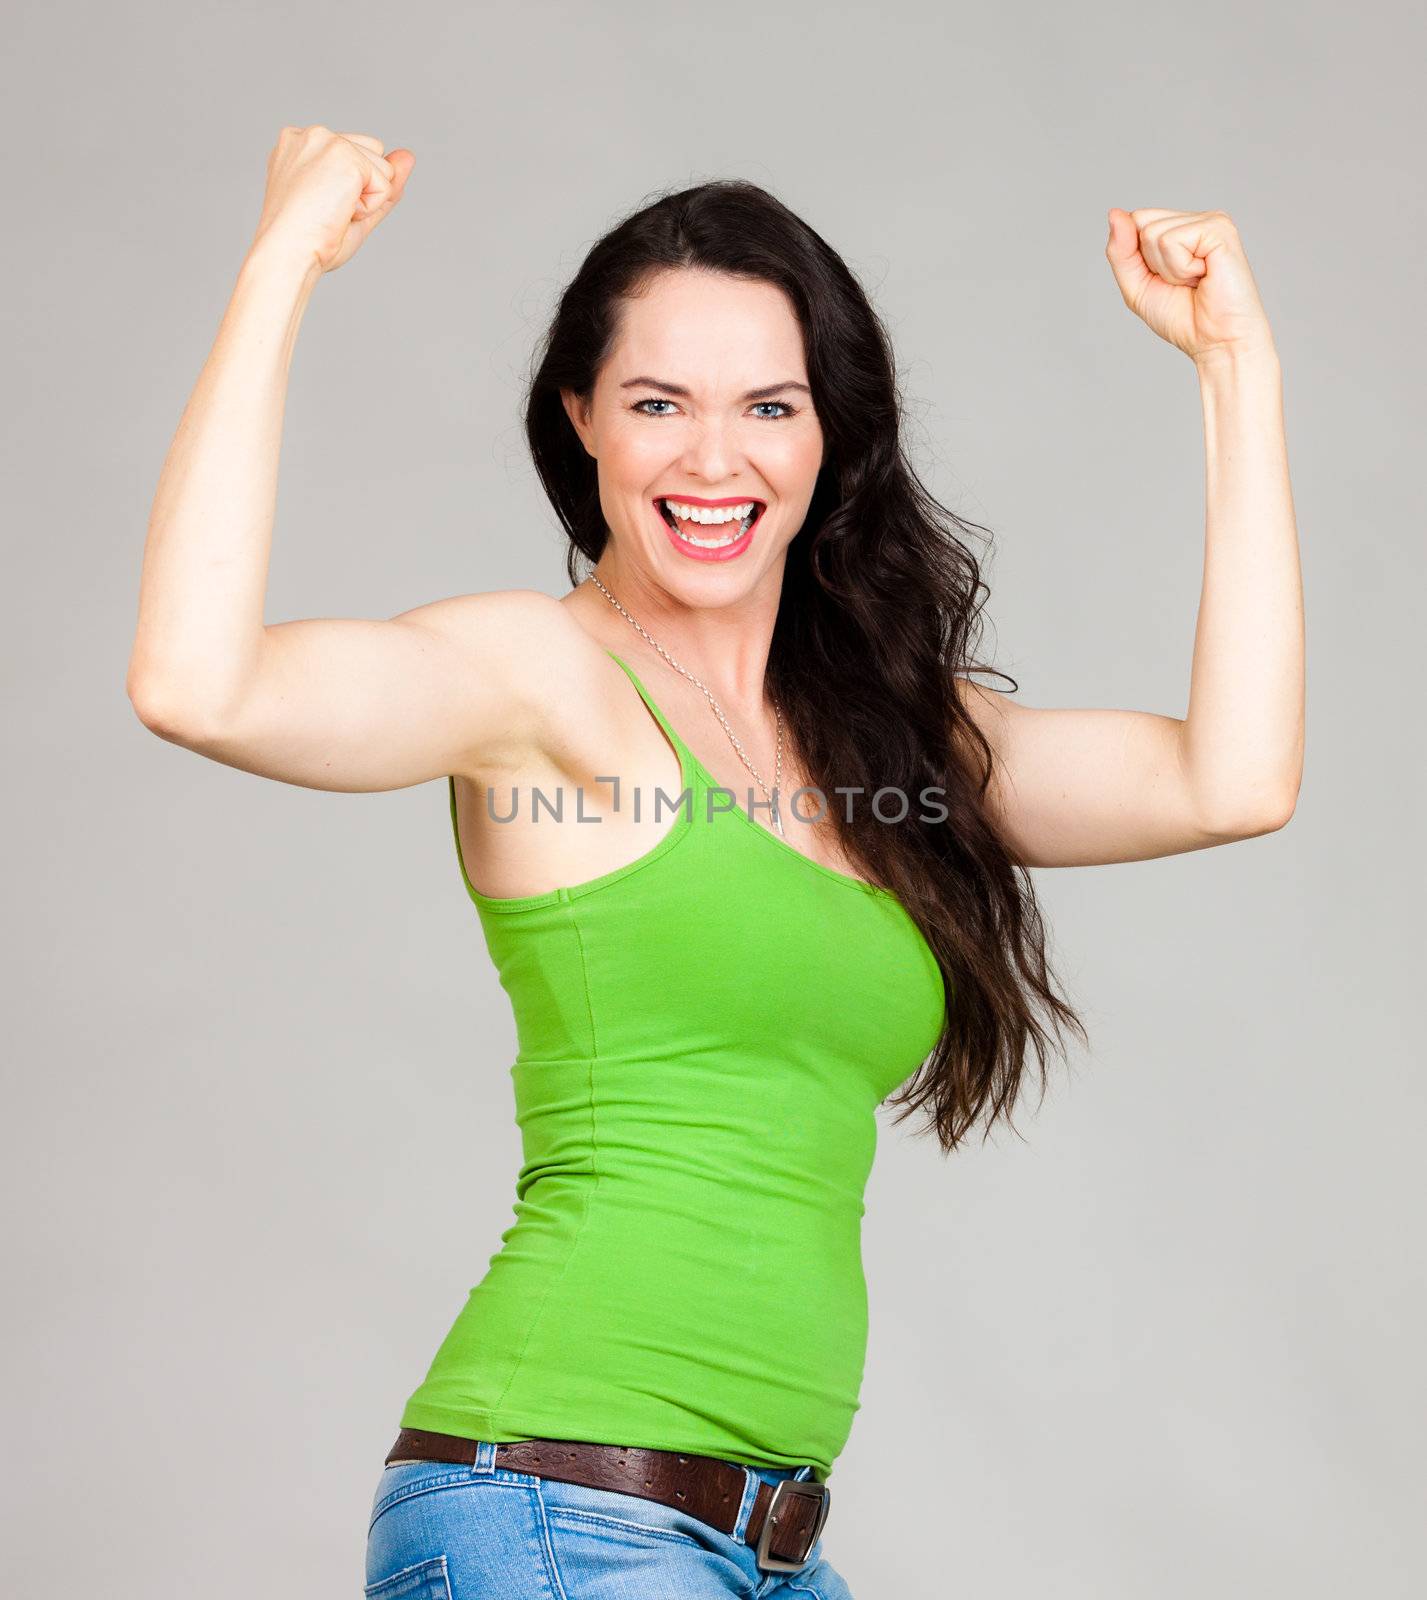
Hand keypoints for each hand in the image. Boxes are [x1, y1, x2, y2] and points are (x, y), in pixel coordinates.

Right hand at [249, 125, 414, 276]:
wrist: (289, 253)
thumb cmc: (310, 240)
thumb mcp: (352, 208)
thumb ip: (380, 182)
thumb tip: (408, 156)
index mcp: (301, 145)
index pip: (355, 153)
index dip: (352, 188)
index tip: (319, 207)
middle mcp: (310, 135)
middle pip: (374, 152)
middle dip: (364, 189)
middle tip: (328, 211)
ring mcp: (327, 140)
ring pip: (384, 168)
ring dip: (367, 200)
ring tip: (332, 211)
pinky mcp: (344, 155)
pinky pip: (385, 185)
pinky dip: (369, 207)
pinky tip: (340, 212)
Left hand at [1105, 208, 1275, 366]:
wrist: (1217, 342)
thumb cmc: (1183, 318)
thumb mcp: (1137, 286)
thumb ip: (1121, 252)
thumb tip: (1115, 213)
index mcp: (1180, 228)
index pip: (1135, 221)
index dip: (1137, 257)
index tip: (1165, 280)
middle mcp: (1196, 219)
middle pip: (1142, 223)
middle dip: (1151, 263)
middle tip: (1183, 283)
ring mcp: (1210, 221)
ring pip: (1153, 233)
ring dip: (1168, 269)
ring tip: (1195, 281)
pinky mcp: (1220, 228)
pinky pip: (1172, 241)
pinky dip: (1180, 269)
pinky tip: (1204, 276)